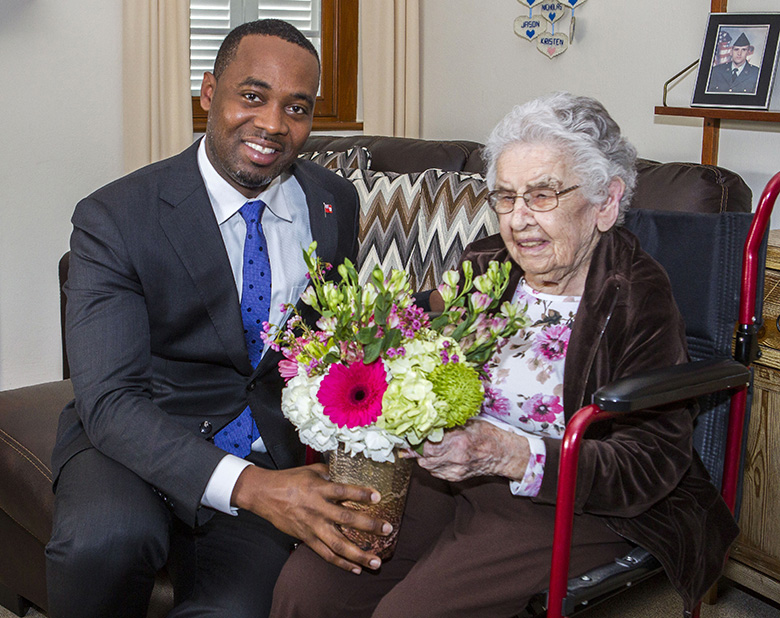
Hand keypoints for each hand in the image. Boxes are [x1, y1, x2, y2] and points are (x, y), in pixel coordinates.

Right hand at [231, 464, 391, 573]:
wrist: (264, 494)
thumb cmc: (289, 479)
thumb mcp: (312, 470)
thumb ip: (332, 473)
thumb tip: (350, 474)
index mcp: (319, 489)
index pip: (343, 491)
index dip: (360, 494)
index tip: (377, 496)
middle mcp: (317, 509)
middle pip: (345, 520)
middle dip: (368, 526)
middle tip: (388, 530)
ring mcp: (312, 526)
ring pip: (337, 545)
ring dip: (358, 555)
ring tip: (376, 562)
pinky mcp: (306, 538)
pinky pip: (325, 554)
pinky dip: (341, 563)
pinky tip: (356, 568)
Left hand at [406, 419, 529, 482]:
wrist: (502, 454)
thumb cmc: (486, 434)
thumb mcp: (468, 422)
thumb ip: (447, 423)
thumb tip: (427, 420)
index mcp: (459, 441)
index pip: (428, 444)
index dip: (415, 439)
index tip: (408, 433)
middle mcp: (456, 458)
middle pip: (424, 457)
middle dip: (415, 449)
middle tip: (410, 440)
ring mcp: (455, 470)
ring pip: (427, 466)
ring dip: (422, 456)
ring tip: (422, 447)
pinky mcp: (455, 478)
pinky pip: (435, 472)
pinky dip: (431, 463)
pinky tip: (434, 455)